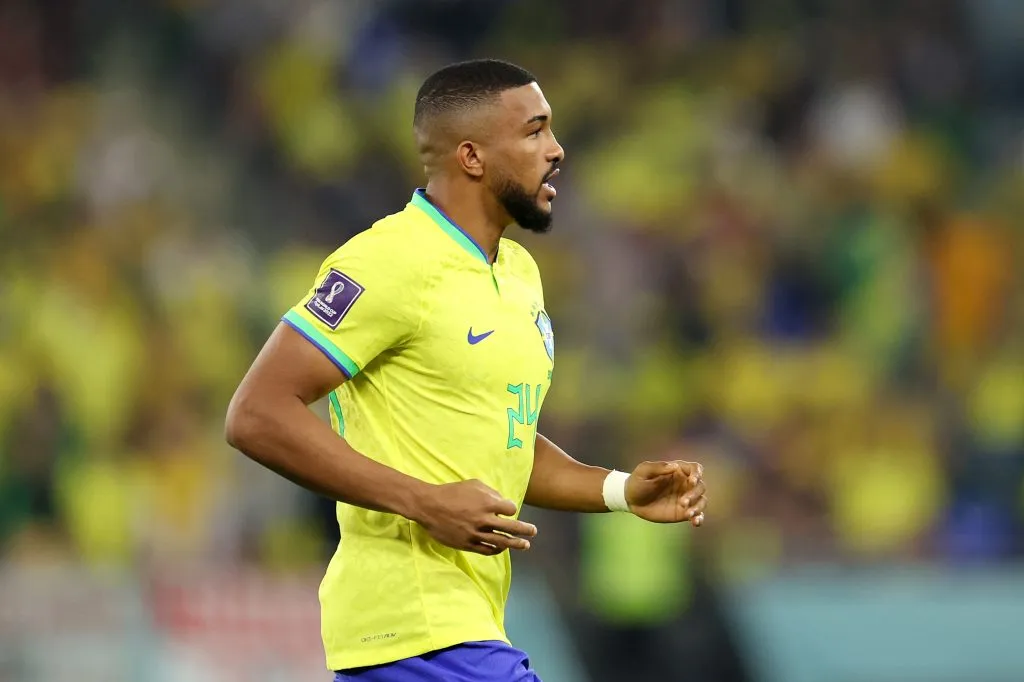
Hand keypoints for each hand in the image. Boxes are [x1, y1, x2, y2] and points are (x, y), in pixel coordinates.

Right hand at [410, 479, 537, 555]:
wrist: (429, 506)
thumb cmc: (452, 492)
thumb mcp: (473, 484)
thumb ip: (491, 492)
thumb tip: (503, 502)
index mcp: (487, 503)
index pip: (510, 509)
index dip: (511, 509)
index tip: (509, 510)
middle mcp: (484, 520)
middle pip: (511, 527)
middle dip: (525, 530)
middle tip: (533, 531)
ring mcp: (476, 534)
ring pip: (501, 542)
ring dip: (516, 544)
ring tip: (525, 545)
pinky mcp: (467, 544)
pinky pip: (487, 550)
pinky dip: (497, 550)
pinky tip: (502, 549)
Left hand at [625, 460, 706, 526]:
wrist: (631, 500)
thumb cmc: (637, 482)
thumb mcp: (643, 471)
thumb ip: (658, 467)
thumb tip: (674, 466)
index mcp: (678, 470)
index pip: (695, 468)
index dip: (697, 473)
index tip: (692, 481)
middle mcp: (685, 484)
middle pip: (700, 486)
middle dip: (695, 494)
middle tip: (683, 502)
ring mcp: (685, 498)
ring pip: (702, 501)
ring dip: (698, 507)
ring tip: (688, 514)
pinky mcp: (683, 512)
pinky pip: (697, 515)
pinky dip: (699, 518)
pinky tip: (695, 523)